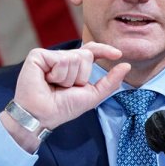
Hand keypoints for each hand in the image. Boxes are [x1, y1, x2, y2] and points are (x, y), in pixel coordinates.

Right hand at [1, 42, 129, 150]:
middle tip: (65, 88)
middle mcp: (62, 58)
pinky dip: (58, 74)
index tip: (118, 54)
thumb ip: (110, 81)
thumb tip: (126, 65)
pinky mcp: (38, 55)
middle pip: (86, 55)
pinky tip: (47, 80)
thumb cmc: (62, 108)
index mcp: (73, 66)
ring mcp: (49, 55)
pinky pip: (61, 59)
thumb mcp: (92, 95)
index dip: (104, 50)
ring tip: (55, 86)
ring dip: (68, 78)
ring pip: (75, 57)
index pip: (91, 51)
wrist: (41, 116)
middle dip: (81, 76)